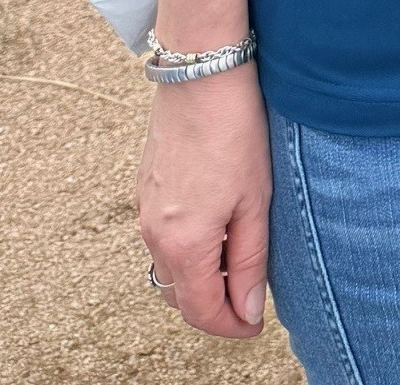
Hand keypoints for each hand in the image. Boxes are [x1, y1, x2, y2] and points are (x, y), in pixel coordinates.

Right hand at [138, 67, 270, 339]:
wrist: (200, 72)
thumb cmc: (235, 129)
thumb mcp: (255, 201)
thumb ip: (248, 262)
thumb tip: (246, 313)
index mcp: (183, 243)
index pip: (201, 312)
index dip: (231, 327)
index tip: (255, 325)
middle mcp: (153, 234)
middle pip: (179, 297)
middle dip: (212, 308)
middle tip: (249, 300)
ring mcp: (143, 211)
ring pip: (168, 269)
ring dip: (198, 280)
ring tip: (235, 265)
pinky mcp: (144, 189)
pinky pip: (160, 239)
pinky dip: (184, 251)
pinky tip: (214, 229)